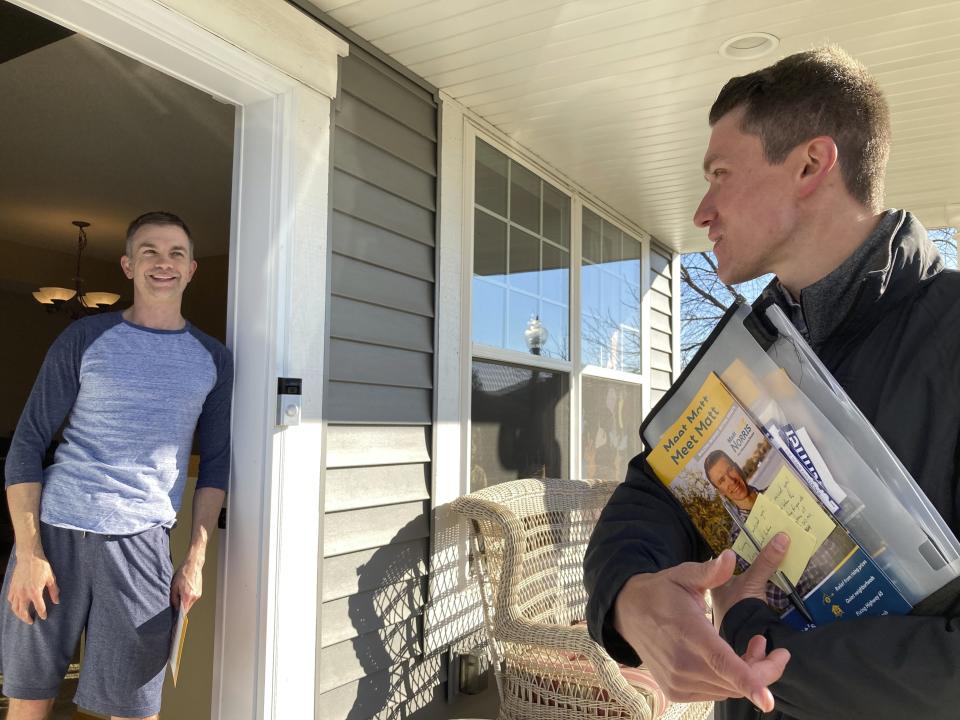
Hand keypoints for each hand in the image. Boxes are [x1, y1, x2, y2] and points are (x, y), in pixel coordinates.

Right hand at [7, 552, 59, 623]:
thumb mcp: (51, 578)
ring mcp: (16, 590)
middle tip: (31, 621)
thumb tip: (57, 601)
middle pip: (23, 612)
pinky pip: (10, 600)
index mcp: (35, 591)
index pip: (39, 607)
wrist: (29, 557)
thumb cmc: (42, 567)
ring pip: (14, 608)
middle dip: (27, 618)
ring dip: (19, 615)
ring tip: (24, 617)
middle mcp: (24, 593)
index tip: (44, 617)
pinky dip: (13, 605)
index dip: (42, 613)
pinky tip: (17, 606)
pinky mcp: (12, 587)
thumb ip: (54, 591)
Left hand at [170, 557, 202, 612]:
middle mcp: (194, 596)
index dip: (179, 617)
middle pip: (187, 608)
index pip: (183, 612)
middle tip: (175, 602)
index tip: (175, 621)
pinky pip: (192, 598)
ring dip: (184, 601)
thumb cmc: (183, 573)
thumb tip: (173, 606)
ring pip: (189, 603)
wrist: (193, 565)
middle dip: (180, 607)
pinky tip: (184, 590)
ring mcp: (198, 594)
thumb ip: (173, 599)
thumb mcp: (173, 586)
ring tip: (180, 592)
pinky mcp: (199, 591)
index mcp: (187, 596)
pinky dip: (188, 597)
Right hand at [613, 551, 789, 711]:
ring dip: (747, 674)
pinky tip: (729, 659)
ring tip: (751, 646)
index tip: (768, 700)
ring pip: (728, 689)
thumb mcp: (684, 575)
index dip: (749, 681)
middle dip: (763, 669)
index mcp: (690, 633)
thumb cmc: (661, 592)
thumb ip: (710, 571)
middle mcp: (682, 663)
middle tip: (768, 645)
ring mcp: (677, 681)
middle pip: (735, 681)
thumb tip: (731, 556)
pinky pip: (715, 692)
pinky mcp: (675, 691)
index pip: (722, 662)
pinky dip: (730, 681)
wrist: (628, 612)